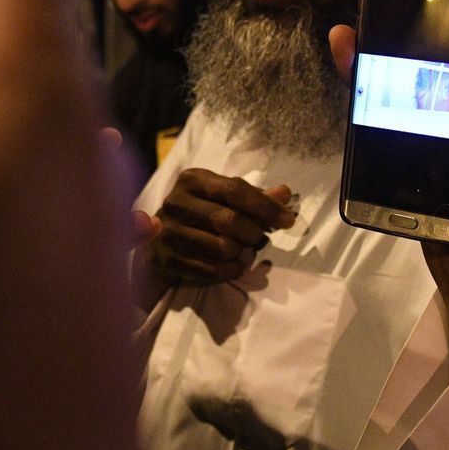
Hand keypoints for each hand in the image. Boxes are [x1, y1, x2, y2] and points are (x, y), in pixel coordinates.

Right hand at [136, 168, 293, 293]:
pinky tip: (231, 264)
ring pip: (224, 248)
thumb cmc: (202, 212)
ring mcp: (170, 231)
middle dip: (254, 233)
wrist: (160, 240)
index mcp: (193, 179)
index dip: (265, 206)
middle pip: (230, 220)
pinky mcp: (168, 258)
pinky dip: (231, 270)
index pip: (235, 190)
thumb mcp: (225, 197)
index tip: (288, 220)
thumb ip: (255, 196)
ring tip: (240, 249)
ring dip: (242, 253)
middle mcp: (176, 202)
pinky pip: (213, 270)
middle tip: (259, 237)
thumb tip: (285, 193)